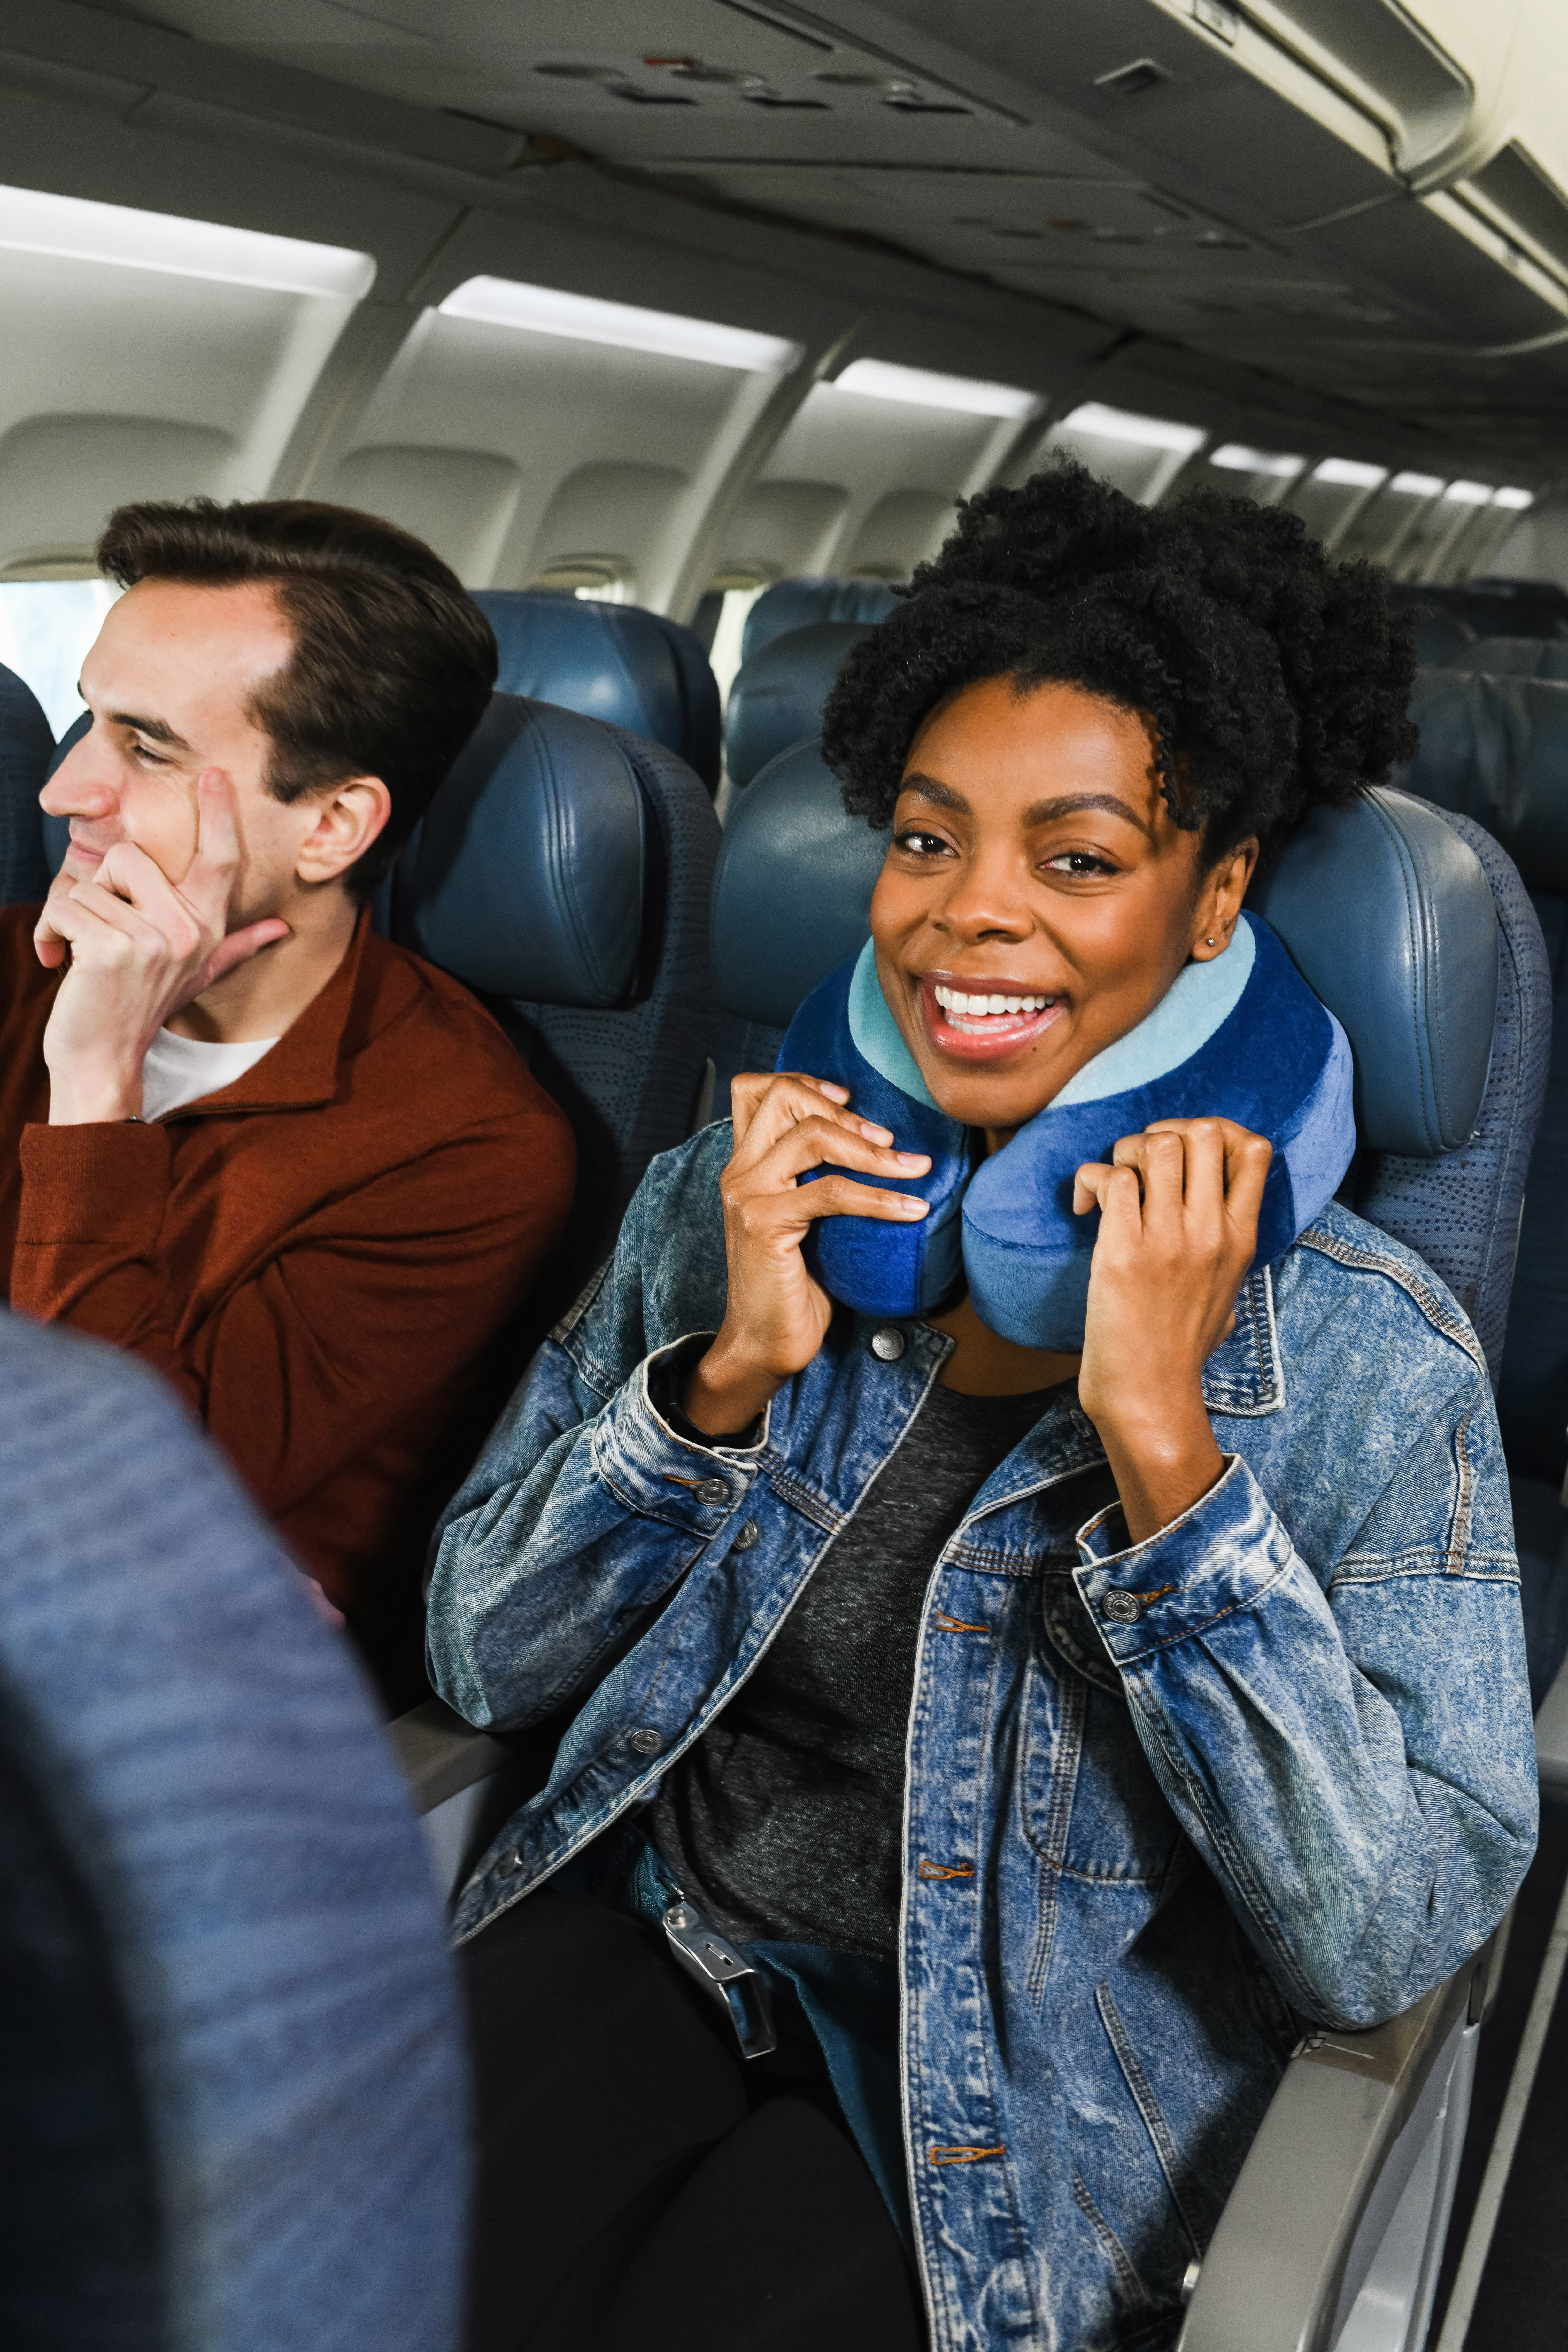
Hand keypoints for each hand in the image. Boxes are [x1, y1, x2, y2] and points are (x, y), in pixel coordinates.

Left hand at [35, 771, 290, 1124]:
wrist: (103, 1060)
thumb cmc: (140, 1009)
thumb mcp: (197, 974)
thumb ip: (238, 945)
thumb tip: (281, 928)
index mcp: (205, 927)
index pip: (220, 860)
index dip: (219, 814)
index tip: (213, 774)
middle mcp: (186, 930)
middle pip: (128, 854)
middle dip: (99, 885)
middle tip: (97, 929)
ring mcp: (151, 941)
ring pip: (88, 883)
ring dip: (66, 917)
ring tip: (74, 954)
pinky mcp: (110, 949)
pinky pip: (64, 907)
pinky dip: (47, 932)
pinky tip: (57, 961)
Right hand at [682, 1071, 930, 1435]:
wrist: (764, 1342)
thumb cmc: (790, 1284)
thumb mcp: (799, 1218)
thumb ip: (813, 1178)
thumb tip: (871, 1145)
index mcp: (744, 1165)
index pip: (756, 1090)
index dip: (803, 1080)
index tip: (848, 1098)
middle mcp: (739, 1172)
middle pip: (784, 1097)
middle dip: (845, 1110)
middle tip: (888, 1139)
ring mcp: (748, 1195)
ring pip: (814, 1136)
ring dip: (874, 1151)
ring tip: (914, 1167)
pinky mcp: (765, 1224)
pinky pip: (833, 1193)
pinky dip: (880, 1197)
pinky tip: (911, 1209)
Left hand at [1072, 1117, 1271, 1544]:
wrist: (1149, 1392)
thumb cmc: (1181, 1343)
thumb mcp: (1226, 1286)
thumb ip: (1225, 1239)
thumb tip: (1215, 1195)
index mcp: (1241, 1237)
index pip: (1255, 1150)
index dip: (1217, 1131)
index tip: (1184, 1152)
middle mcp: (1211, 1231)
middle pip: (1203, 1132)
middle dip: (1165, 1131)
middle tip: (1140, 1162)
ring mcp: (1168, 1240)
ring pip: (1156, 1145)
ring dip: (1125, 1151)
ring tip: (1113, 1184)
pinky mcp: (1123, 1251)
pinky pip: (1112, 1179)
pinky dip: (1091, 1181)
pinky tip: (1085, 1209)